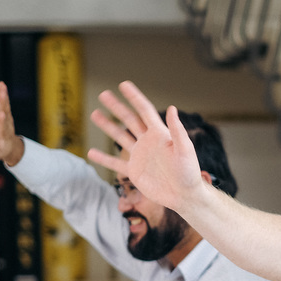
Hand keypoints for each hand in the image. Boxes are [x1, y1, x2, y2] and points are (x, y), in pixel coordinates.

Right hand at [0, 81, 23, 165]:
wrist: (8, 145)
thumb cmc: (0, 149)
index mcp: (3, 134)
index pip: (2, 127)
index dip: (1, 120)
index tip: (0, 114)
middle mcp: (6, 124)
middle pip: (4, 113)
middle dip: (3, 104)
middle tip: (2, 95)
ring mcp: (5, 118)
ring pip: (4, 106)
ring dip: (3, 96)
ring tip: (2, 86)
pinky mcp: (2, 113)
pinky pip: (2, 102)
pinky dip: (2, 93)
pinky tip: (1, 84)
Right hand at [88, 81, 206, 212]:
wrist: (184, 195)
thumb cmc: (189, 172)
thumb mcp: (185, 149)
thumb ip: (177, 130)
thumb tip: (172, 107)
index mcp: (160, 134)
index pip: (144, 111)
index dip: (134, 97)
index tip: (123, 84)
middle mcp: (147, 142)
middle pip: (129, 120)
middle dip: (116, 107)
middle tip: (103, 94)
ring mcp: (139, 156)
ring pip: (120, 137)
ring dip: (107, 126)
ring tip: (94, 114)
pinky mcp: (134, 172)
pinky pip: (115, 163)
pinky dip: (103, 158)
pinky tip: (91, 153)